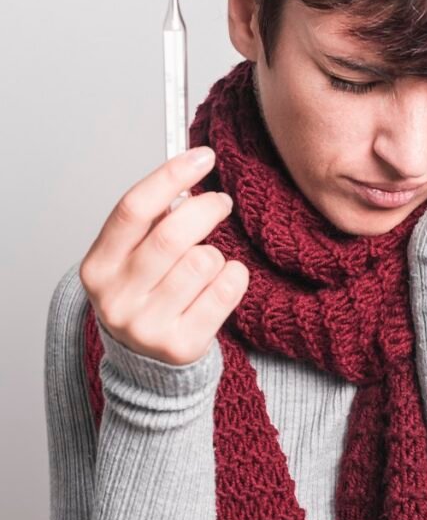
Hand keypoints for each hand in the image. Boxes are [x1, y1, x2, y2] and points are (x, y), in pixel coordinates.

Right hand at [79, 147, 249, 365]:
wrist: (146, 363)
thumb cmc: (144, 294)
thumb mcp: (130, 257)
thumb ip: (151, 220)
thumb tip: (187, 176)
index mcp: (98, 266)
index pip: (134, 208)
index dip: (171, 176)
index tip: (203, 156)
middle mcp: (116, 298)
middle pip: (173, 234)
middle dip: (207, 208)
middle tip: (221, 202)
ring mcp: (147, 325)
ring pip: (204, 261)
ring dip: (216, 253)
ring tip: (208, 262)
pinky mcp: (181, 345)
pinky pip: (226, 290)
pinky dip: (234, 276)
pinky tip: (223, 281)